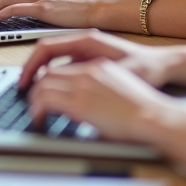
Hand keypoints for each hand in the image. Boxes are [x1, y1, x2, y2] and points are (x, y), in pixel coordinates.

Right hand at [17, 30, 172, 90]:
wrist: (165, 66)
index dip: (31, 65)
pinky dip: (54, 79)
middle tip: (22, 91)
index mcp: (87, 40)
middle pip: (46, 53)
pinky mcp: (90, 61)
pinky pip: (64, 67)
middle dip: (31, 71)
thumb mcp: (118, 72)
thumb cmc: (146, 67)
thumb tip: (63, 85)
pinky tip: (53, 95)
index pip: (46, 47)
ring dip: (41, 75)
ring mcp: (86, 52)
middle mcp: (84, 43)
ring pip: (54, 61)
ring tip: (34, 95)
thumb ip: (92, 77)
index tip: (24, 82)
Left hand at [27, 58, 180, 143]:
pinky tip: (39, 120)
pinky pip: (46, 100)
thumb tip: (87, 106)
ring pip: (43, 84)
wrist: (153, 116)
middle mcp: (88, 72)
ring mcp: (83, 85)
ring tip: (34, 113)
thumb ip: (100, 90)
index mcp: (98, 66)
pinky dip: (37, 109)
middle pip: (49, 72)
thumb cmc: (142, 110)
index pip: (62, 65)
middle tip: (32, 103)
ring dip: (34, 99)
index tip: (40, 89)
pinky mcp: (80, 103)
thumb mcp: (119, 89)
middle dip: (36, 87)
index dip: (47, 78)